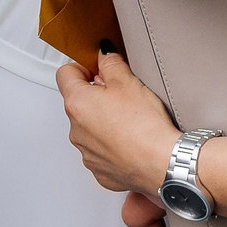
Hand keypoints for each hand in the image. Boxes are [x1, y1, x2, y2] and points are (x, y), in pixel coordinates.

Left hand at [56, 48, 180, 197]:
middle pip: (79, 102)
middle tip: (122, 95)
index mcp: (78, 104)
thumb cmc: (145, 126)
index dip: (82, 67)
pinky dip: (113, 145)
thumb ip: (111, 62)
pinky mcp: (100, 171)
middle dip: (97, 96)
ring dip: (104, 122)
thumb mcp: (128, 81)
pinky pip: (101, 152)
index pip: (65, 74)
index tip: (98, 70)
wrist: (162, 163)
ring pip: (90, 129)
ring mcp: (87, 153)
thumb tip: (104, 55)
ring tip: (131, 120)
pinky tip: (132, 140)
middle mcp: (76, 130)